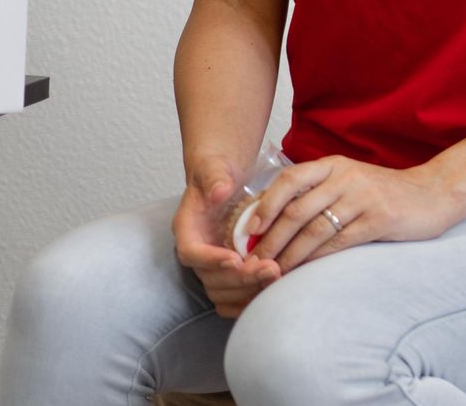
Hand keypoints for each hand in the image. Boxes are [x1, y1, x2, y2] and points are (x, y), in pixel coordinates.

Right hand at [172, 156, 279, 318]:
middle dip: (240, 277)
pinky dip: (249, 297)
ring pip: (222, 291)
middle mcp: (198, 252)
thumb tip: (220, 190)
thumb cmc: (219, 172)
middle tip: (270, 268)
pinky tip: (272, 289)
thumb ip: (215, 177)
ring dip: (247, 289)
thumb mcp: (215, 168)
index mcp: (188, 230)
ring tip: (277, 275)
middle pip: (210, 278)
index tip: (235, 259)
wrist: (226, 179)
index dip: (211, 260)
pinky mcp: (227, 272)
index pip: (191, 253)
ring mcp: (211, 265)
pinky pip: (232, 296)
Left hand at [244, 155, 465, 274]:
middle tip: (252, 263)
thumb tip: (271, 221)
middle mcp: (346, 177)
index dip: (265, 205)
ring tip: (273, 273)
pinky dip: (315, 259)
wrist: (434, 193)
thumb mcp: (349, 183)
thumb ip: (317, 195)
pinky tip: (303, 272)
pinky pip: (338, 242)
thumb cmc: (385, 193)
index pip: (289, 179)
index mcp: (334, 166)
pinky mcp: (379, 219)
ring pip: (313, 230)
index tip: (249, 231)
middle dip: (270, 240)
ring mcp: (363, 197)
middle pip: (296, 210)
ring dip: (288, 255)